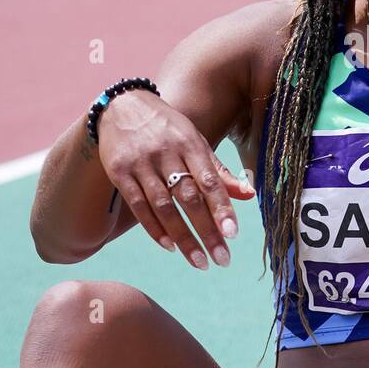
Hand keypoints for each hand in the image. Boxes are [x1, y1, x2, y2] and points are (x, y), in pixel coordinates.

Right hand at [96, 90, 255, 267]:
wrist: (122, 106)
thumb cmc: (167, 129)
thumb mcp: (195, 142)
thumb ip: (219, 171)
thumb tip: (249, 195)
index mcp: (190, 144)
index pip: (209, 181)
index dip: (222, 208)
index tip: (233, 234)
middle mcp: (166, 154)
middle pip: (188, 198)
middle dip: (206, 231)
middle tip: (221, 258)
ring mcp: (141, 164)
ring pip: (164, 206)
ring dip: (183, 238)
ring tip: (200, 261)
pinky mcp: (119, 173)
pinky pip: (138, 206)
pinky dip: (154, 228)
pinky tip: (170, 247)